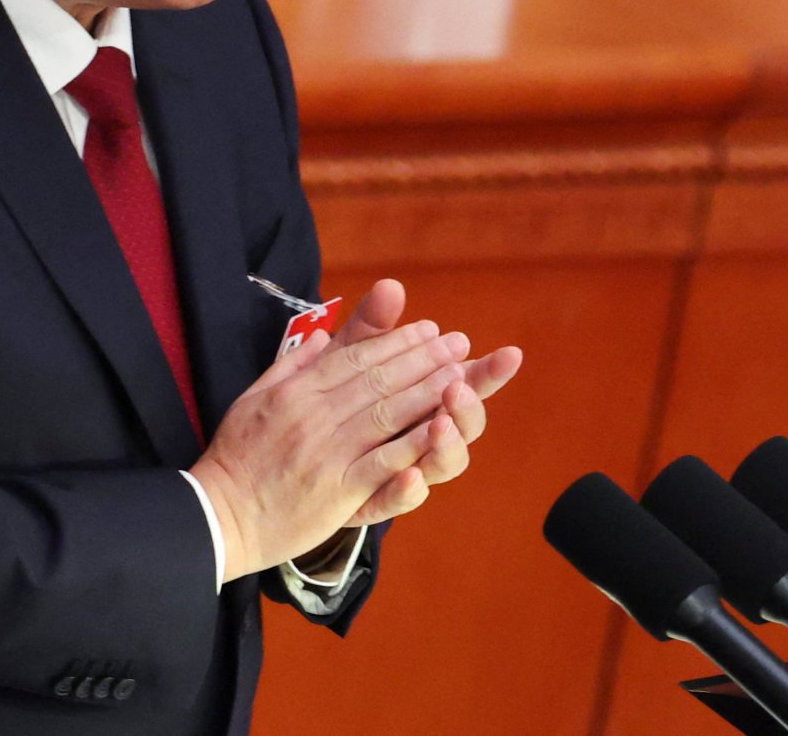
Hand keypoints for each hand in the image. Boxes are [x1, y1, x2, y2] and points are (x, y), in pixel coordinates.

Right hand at [190, 312, 475, 580]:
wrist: (217, 517)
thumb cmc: (237, 458)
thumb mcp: (254, 398)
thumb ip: (292, 365)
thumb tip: (323, 337)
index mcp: (295, 391)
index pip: (355, 357)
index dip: (396, 341)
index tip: (429, 329)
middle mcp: (313, 415)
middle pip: (378, 379)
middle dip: (423, 358)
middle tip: (457, 342)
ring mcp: (326, 452)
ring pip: (386, 413)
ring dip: (428, 391)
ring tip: (461, 375)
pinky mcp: (337, 490)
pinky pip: (382, 462)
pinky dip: (415, 443)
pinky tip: (442, 428)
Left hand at [329, 279, 522, 489]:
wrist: (277, 469)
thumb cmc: (322, 408)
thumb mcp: (343, 362)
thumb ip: (370, 328)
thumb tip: (391, 286)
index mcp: (423, 401)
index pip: (465, 383)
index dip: (488, 372)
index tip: (510, 355)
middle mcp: (420, 438)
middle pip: (463, 425)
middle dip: (468, 405)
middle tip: (459, 388)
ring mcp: (399, 472)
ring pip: (442, 465)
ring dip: (447, 445)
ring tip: (440, 425)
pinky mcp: (369, 502)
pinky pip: (395, 502)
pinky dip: (407, 492)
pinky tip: (411, 478)